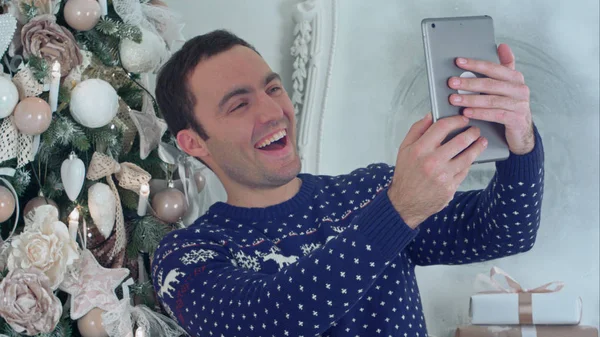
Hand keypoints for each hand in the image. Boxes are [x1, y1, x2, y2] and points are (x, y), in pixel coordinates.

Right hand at [388, 113, 487, 228]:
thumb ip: (416, 130)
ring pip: (468, 156)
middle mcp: (432, 162)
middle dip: (472, 132)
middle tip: (475, 130)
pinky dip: (469, 163)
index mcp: (419, 149)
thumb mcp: (404, 149)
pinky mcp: (450, 187)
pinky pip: (465, 171)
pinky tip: (471, 158)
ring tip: (481, 141)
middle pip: (460, 140)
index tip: (463, 119)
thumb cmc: (405, 174)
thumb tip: (430, 115)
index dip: (456, 120)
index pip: (442, 127)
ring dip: (478, 147)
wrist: (404, 203)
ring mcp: (443, 176)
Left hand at [448, 44, 533, 154]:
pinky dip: (479, 113)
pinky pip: (495, 114)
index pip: (493, 68)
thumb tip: (502, 45)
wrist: (521, 131)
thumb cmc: (509, 105)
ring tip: (454, 99)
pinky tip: (466, 113)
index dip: (476, 64)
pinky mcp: (517, 119)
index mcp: (515, 78)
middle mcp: (520, 89)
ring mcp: (520, 104)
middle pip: (490, 84)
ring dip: (470, 99)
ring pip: (491, 100)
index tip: (459, 62)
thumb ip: (504, 66)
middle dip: (469, 83)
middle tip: (452, 82)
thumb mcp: (507, 85)